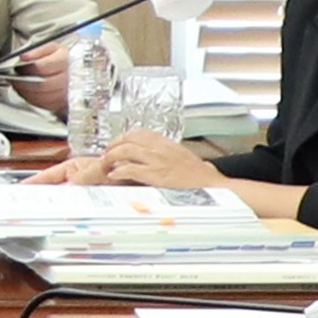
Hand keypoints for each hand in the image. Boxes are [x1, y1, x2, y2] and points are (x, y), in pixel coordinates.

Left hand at [89, 130, 235, 195]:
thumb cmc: (199, 176)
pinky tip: (114, 175)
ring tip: (106, 164)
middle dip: (113, 145)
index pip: (138, 132)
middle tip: (106, 155)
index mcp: (166, 143)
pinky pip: (130, 169)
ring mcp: (157, 161)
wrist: (211, 185)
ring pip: (125, 151)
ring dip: (111, 157)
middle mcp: (160, 148)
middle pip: (128, 139)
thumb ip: (169, 154)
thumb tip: (162, 156)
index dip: (123, 138)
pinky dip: (118, 171)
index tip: (116, 145)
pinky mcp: (155, 175)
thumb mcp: (183, 157)